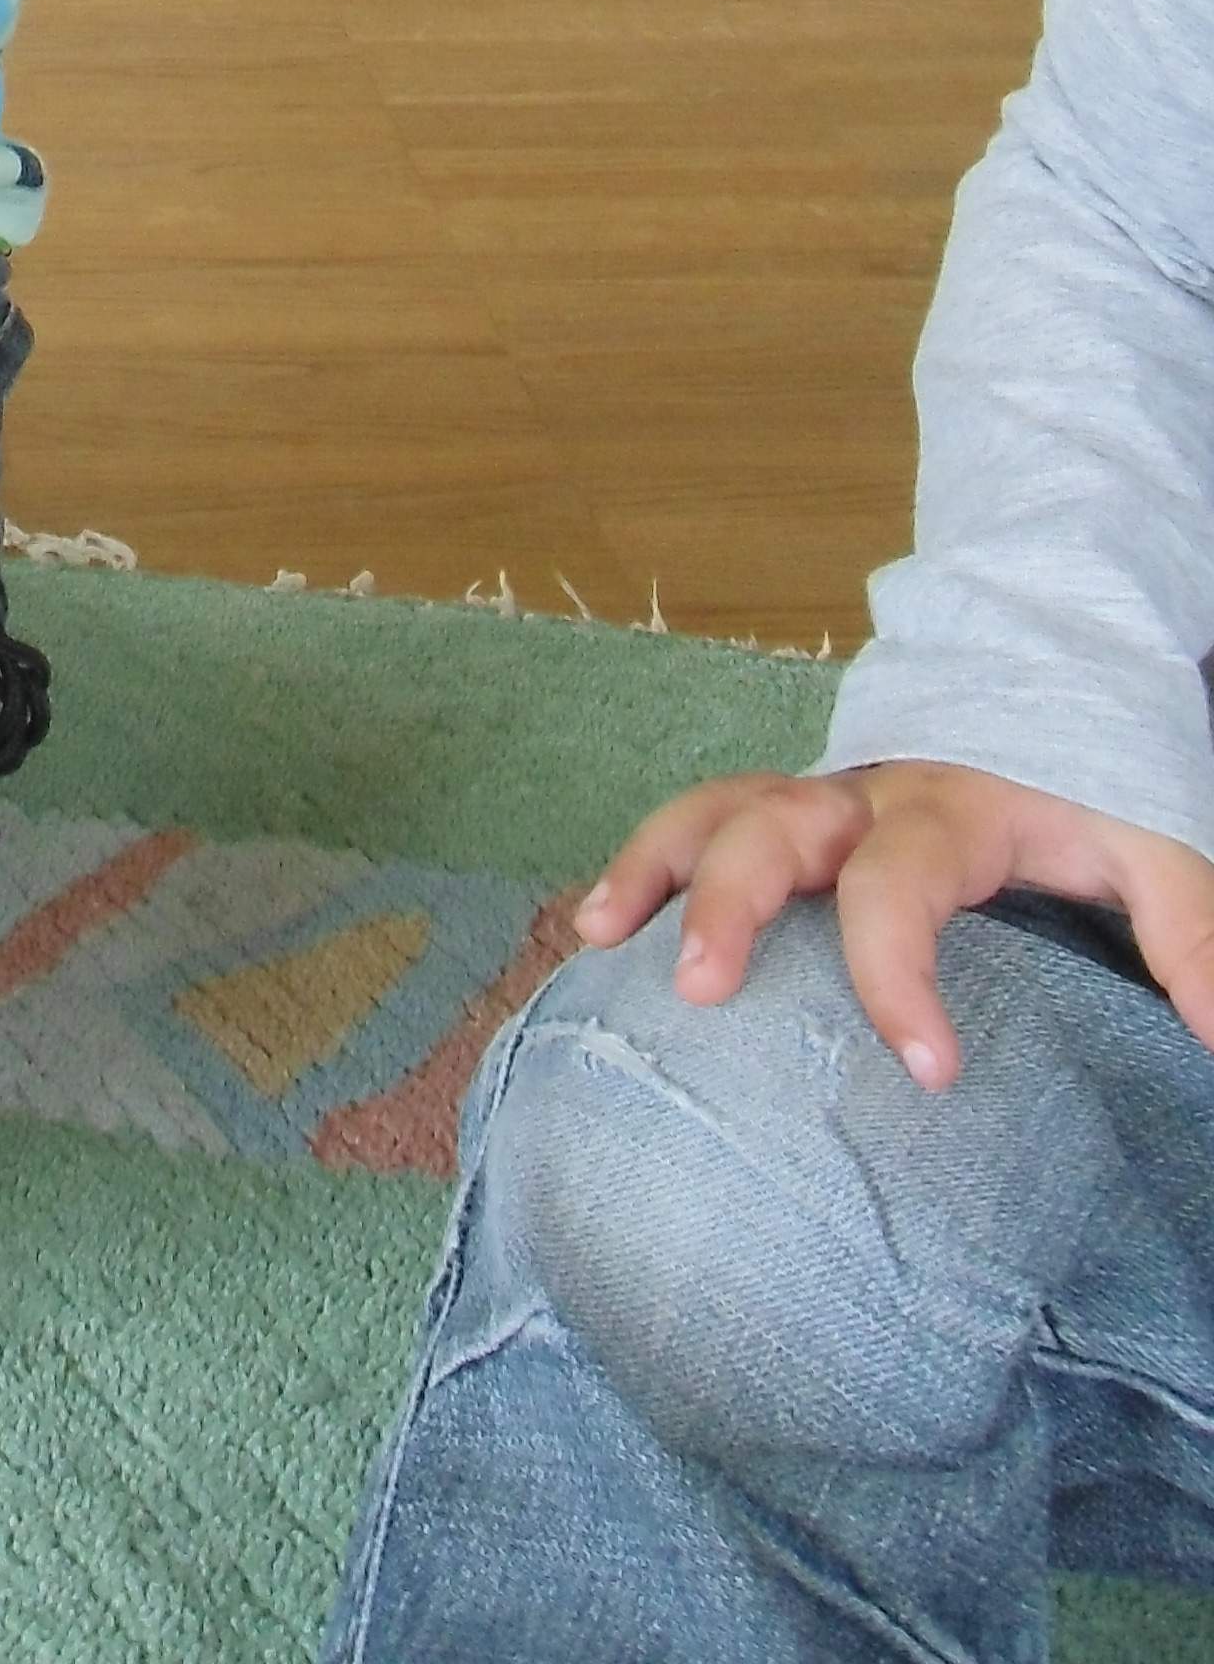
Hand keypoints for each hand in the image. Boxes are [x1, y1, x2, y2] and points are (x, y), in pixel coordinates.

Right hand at [574, 759, 1213, 1088]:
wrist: (1045, 682)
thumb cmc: (1090, 786)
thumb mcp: (1156, 847)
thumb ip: (1193, 937)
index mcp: (949, 810)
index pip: (906, 884)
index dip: (902, 974)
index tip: (928, 1069)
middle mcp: (862, 796)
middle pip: (773, 825)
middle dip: (728, 901)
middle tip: (698, 990)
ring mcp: (814, 797)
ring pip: (713, 808)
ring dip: (654, 866)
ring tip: (602, 936)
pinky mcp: (788, 810)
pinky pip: (698, 820)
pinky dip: (640, 863)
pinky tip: (596, 928)